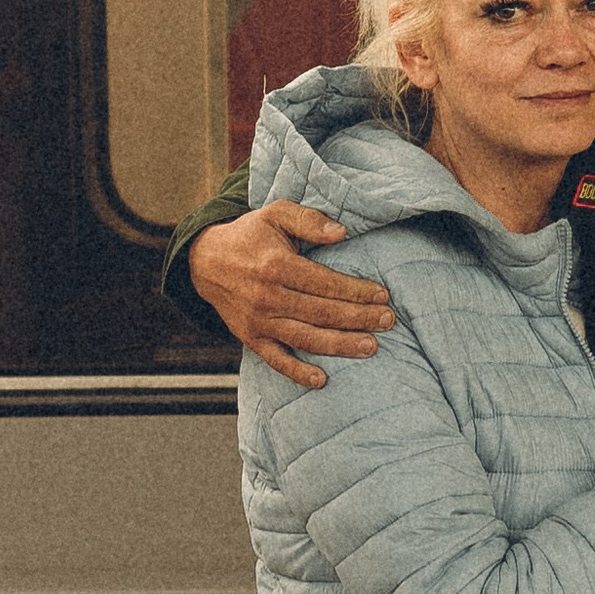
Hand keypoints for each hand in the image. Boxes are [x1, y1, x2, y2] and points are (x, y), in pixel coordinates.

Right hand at [190, 202, 396, 385]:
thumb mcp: (275, 213)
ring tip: (371, 347)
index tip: (383, 296)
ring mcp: (258, 321)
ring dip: (340, 345)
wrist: (205, 261)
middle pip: (321, 312)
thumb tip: (341, 232)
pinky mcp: (251, 338)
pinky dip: (296, 373)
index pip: (324, 283)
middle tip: (388, 321)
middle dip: (358, 318)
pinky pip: (275, 360)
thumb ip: (308, 220)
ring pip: (305, 338)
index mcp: (276, 266)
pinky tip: (321, 380)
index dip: (356, 291)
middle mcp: (267, 297)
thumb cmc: (250, 236)